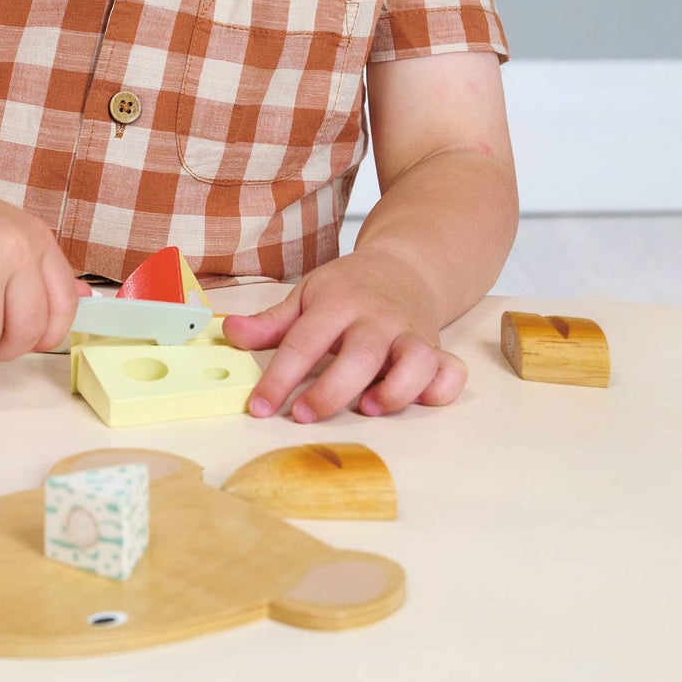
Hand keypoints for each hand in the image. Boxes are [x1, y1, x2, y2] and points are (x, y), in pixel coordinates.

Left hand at [220, 248, 466, 421]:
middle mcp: (377, 318)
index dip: (279, 377)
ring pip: (414, 361)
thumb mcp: (307, 294)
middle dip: (331, 390)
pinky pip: (450, 371)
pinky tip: (418, 401)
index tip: (259, 407)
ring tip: (368, 409)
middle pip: (360, 355)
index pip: (304, 341)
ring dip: (395, 389)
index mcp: (338, 301)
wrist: (404, 266)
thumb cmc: (349, 288)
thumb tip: (231, 333)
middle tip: (302, 415)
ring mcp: (410, 333)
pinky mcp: (436, 349)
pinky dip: (441, 389)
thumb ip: (271, 322)